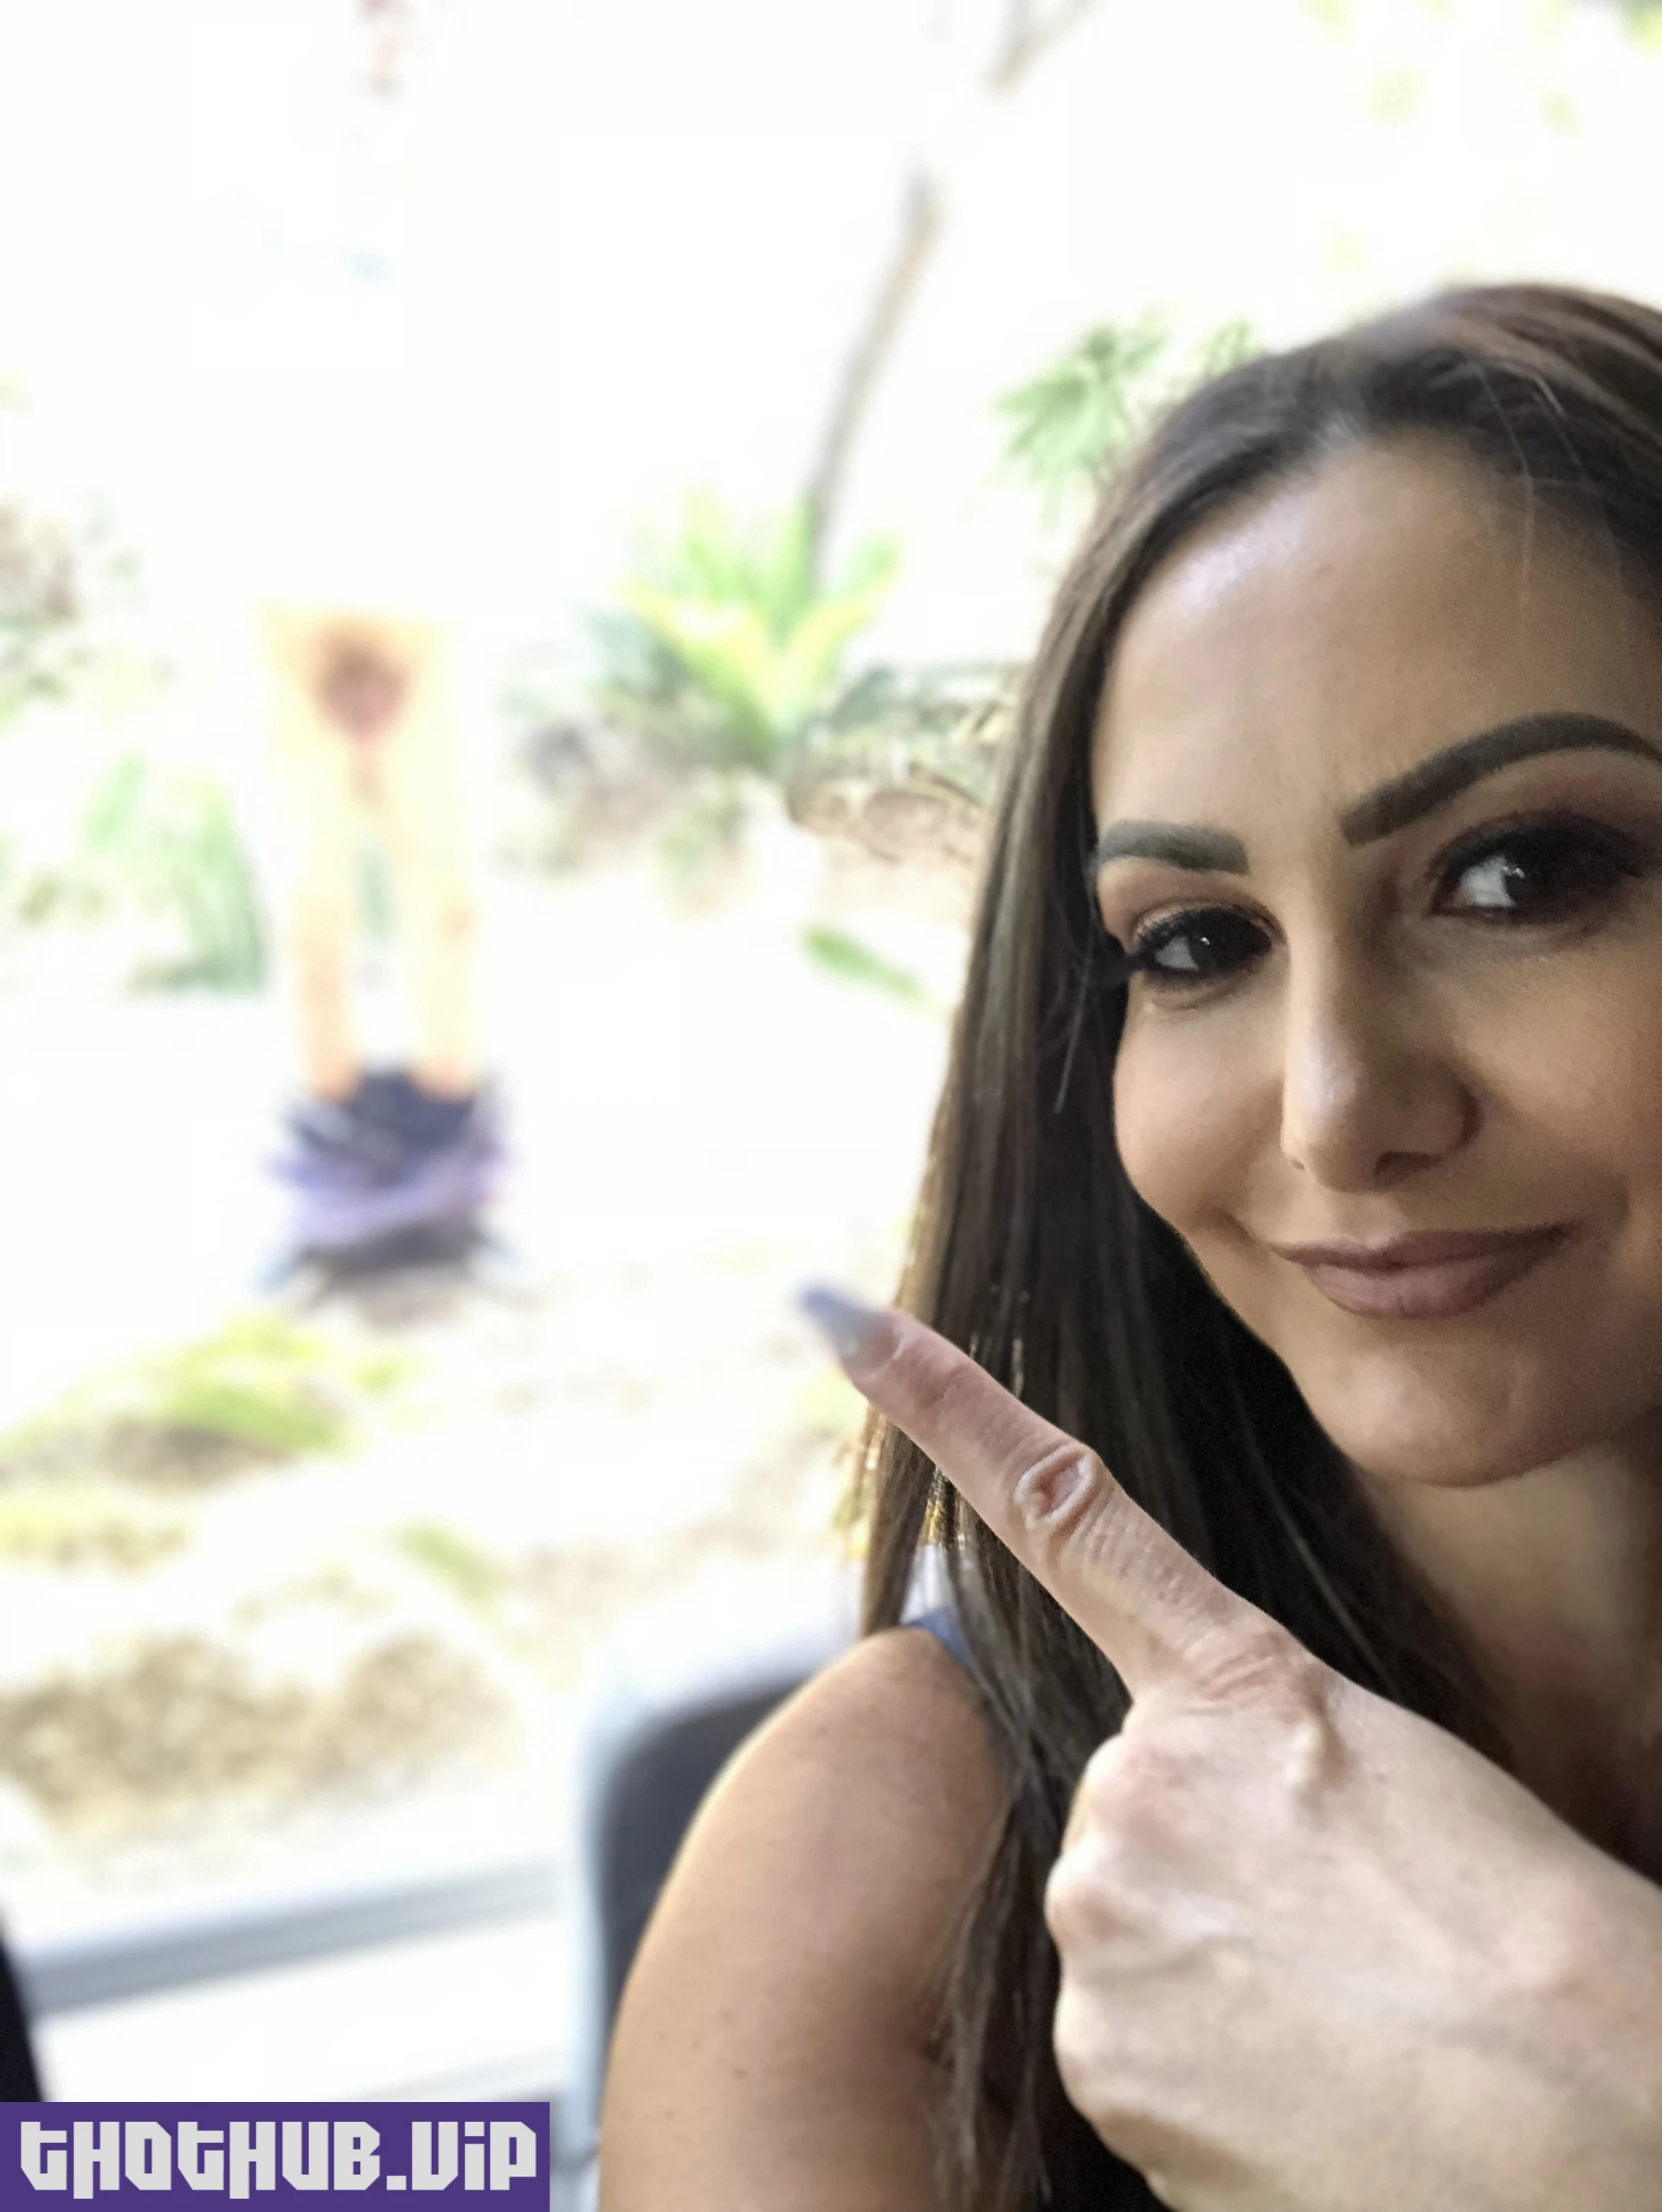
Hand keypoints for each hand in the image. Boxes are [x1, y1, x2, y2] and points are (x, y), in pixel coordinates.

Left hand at [805, 1291, 1661, 2211]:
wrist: (1585, 2111)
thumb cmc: (1536, 1944)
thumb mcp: (1397, 1782)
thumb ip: (1258, 1762)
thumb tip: (1216, 1828)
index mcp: (1233, 1685)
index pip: (1063, 1513)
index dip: (945, 1406)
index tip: (845, 1321)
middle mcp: (1137, 1779)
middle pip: (1121, 1817)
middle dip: (1198, 1873)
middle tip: (1331, 1947)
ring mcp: (1104, 1914)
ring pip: (1121, 1940)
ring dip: (1203, 1986)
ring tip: (1337, 2035)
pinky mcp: (1098, 2053)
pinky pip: (1125, 2054)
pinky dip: (1194, 2081)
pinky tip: (1296, 2100)